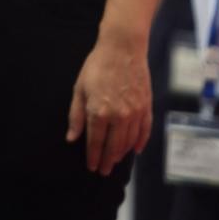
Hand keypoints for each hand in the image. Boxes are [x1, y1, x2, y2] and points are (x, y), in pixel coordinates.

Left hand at [67, 28, 150, 174]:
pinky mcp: (146, 107)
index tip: (92, 167)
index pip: (95, 142)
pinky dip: (140, 142)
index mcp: (99, 112)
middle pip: (113, 146)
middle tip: (104, 171)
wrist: (123, 48)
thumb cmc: (97, 66)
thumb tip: (72, 139)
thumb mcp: (79, 88)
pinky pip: (144, 131)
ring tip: (116, 161)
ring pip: (129, 141)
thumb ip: (76, 116)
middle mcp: (118, 116)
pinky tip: (135, 150)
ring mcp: (135, 113)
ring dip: (122, 154)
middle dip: (107, 161)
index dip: (93, 156)